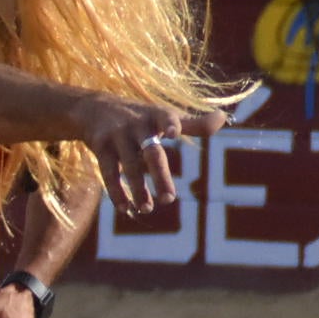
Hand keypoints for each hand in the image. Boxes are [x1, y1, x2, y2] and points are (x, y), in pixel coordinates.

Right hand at [74, 97, 226, 214]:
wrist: (95, 108)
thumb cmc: (141, 117)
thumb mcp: (165, 116)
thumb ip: (195, 124)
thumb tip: (223, 119)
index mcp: (158, 116)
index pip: (166, 118)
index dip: (169, 125)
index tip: (172, 134)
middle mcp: (137, 125)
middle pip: (150, 152)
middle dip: (159, 175)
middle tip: (169, 199)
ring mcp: (117, 136)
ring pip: (129, 166)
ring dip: (138, 190)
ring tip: (147, 209)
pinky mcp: (100, 147)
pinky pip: (109, 172)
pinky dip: (116, 192)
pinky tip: (125, 208)